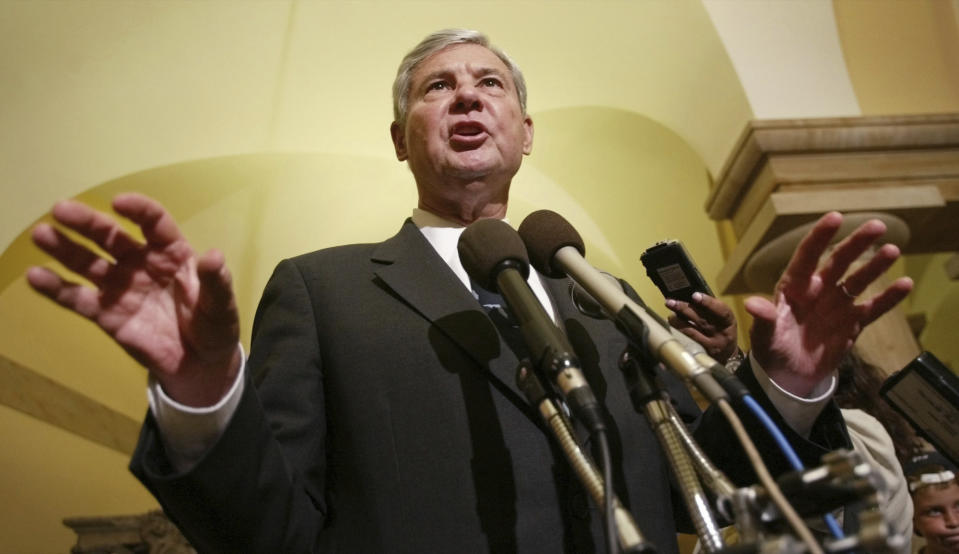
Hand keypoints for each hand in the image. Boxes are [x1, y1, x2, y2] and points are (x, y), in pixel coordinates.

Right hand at [27, 193, 240, 406]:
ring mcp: (121, 287)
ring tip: (41, 235)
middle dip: (88, 223)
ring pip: (89, 263)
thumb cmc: (214, 325)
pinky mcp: (107, 314)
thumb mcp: (222, 304)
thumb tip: (213, 256)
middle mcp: (141, 263)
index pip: (154, 223)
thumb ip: (216, 282)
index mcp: (172, 253)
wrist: (200, 364)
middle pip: (111, 236)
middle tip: (60, 209)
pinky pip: (79, 299)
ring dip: (64, 249)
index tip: (119, 203)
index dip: (138, 210)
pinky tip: (37, 277)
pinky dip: (58, 289)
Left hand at [665, 292, 738, 363]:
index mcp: (728, 322)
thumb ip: (710, 308)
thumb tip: (689, 296)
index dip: (708, 302)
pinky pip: (686, 340)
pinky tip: (672, 326)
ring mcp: (710, 344)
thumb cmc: (721, 330)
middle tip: (671, 302)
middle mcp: (720, 334)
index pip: (721, 311)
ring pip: (690, 331)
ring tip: (670, 315)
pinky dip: (678, 331)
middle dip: (684, 308)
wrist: (727, 354)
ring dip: (677, 321)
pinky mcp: (700, 352)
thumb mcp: (722, 319)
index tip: (695, 295)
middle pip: (701, 319)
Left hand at [744, 212, 912, 396]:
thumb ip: (764, 319)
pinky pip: (873, 307)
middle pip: (839, 262)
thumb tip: (752, 304)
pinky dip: (889, 298)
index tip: (835, 217)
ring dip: (875, 266)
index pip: (807, 257)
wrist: (788, 376)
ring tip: (892, 250)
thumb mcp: (765, 336)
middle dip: (856, 243)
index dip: (820, 237)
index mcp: (794, 288)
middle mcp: (818, 290)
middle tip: (877, 225)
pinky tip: (905, 283)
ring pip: (858, 280)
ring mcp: (837, 306)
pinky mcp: (852, 324)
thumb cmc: (771, 350)